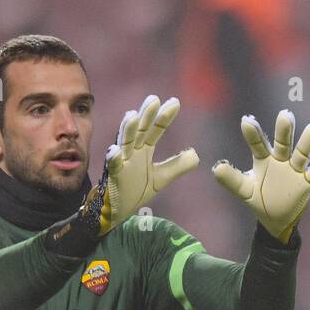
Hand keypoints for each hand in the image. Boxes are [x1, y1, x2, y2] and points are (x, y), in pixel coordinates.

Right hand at [98, 94, 199, 235]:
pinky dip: (113, 158)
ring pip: (124, 143)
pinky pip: (113, 165)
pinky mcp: (113, 176)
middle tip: (153, 99)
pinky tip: (114, 150)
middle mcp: (132, 151)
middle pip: (140, 130)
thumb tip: (196, 154)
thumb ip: (177, 166)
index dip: (164, 117)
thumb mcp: (161, 178)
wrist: (118, 210)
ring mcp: (122, 162)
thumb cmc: (135, 189)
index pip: (156, 130)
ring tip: (132, 116)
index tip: (175, 102)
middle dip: (146, 115)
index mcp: (144, 149)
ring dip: (128, 130)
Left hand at [212, 109, 309, 242]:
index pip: (258, 144)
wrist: (275, 219)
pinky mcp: (307, 182)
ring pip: (303, 153)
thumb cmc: (259, 199)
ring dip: (308, 142)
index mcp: (263, 159)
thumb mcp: (244, 190)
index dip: (253, 134)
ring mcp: (295, 170)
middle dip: (285, 130)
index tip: (247, 121)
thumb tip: (216, 167)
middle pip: (283, 143)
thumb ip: (232, 180)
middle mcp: (280, 160)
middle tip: (285, 115)